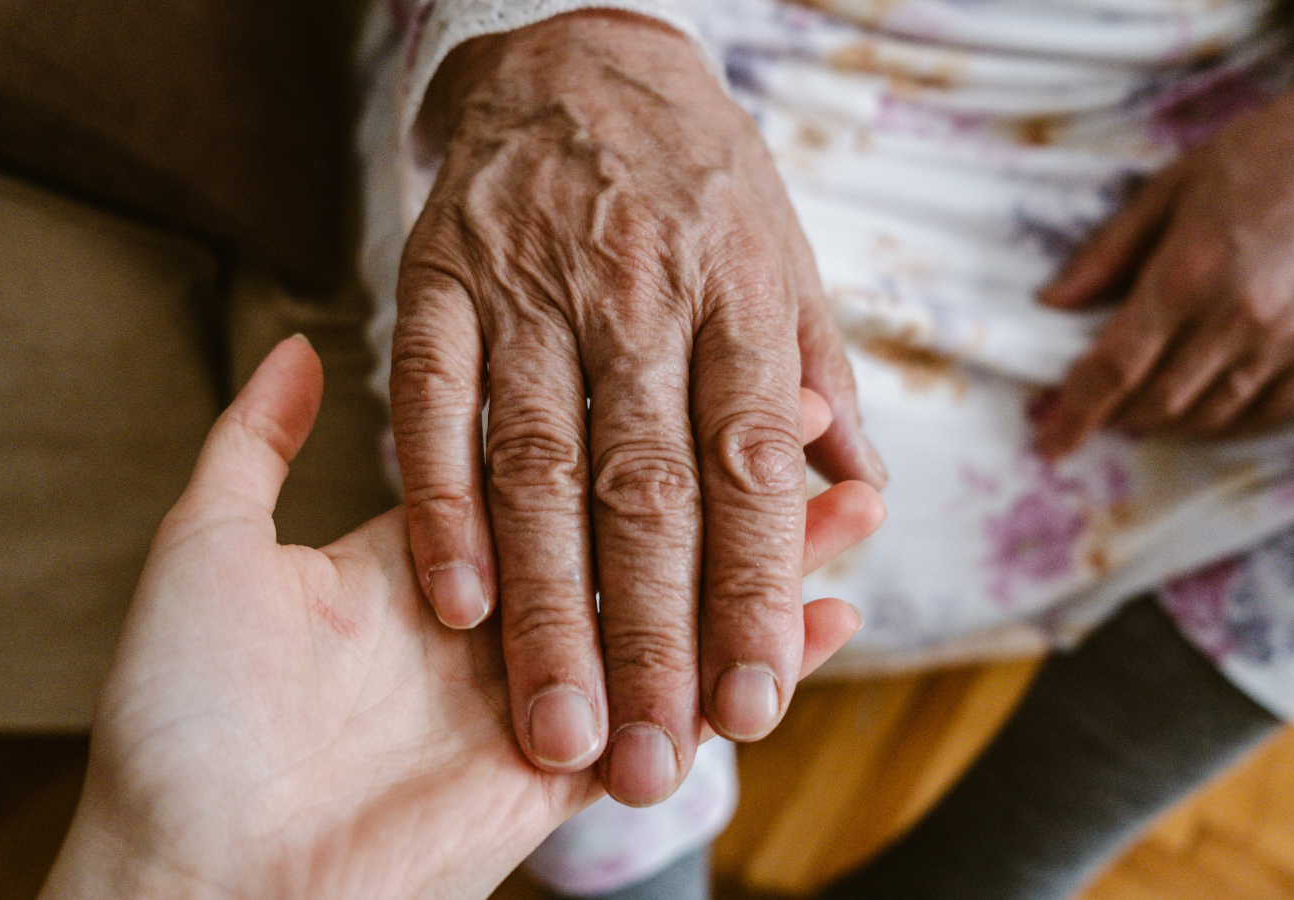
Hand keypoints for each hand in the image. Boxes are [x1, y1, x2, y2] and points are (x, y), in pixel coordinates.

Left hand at [39, 337, 880, 899]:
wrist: (186, 863)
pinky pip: (684, 707)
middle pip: (644, 522)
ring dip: (772, 552)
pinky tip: (833, 617)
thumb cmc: (180, 705)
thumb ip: (256, 444)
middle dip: (730, 471)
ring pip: (684, 604)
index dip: (635, 404)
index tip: (703, 347)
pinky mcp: (566, 766)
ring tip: (861, 498)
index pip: (561, 458)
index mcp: (432, 551)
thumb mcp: (209, 545)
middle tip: (814, 412)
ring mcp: (544, 687)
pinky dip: (762, 665)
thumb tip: (297, 343)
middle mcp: (504, 611)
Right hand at [392, 9, 885, 805]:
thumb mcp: (782, 254)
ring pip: (538, 464)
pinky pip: (430, 402)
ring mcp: (527, 291)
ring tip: (556, 723)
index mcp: (733, 299)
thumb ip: (818, 374)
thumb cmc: (695, 178)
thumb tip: (862, 490)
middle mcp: (634, 300)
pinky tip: (456, 598)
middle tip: (654, 760)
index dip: (753, 592)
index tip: (755, 705)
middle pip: (644, 490)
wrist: (576, 54)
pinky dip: (439, 501)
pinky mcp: (437, 283)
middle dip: (649, 637)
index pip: (747, 469)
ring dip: (545, 606)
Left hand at [1036, 88, 1293, 454]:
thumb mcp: (1169, 189)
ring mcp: (1287, 340)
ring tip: (1147, 408)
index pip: (1114, 368)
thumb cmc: (1260, 157)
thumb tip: (1052, 302)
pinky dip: (1231, 421)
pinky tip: (1212, 409)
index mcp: (1185, 278)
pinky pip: (1270, 412)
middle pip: (1159, 402)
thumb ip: (1108, 253)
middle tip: (1099, 410)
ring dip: (1170, 422)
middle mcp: (1236, 319)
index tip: (1051, 444)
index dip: (1076, 414)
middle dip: (1119, 416)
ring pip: (1213, 415)